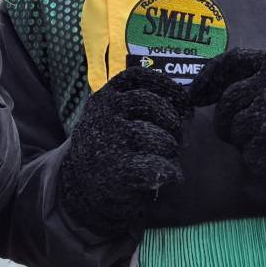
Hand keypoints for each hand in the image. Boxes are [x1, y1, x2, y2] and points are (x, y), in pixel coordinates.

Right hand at [57, 67, 190, 237]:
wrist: (77, 188)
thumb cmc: (108, 148)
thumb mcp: (115, 119)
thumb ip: (142, 107)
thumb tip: (188, 107)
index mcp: (105, 96)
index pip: (138, 77)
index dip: (167, 86)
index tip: (184, 104)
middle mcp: (104, 112)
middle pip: (151, 103)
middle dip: (172, 121)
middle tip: (177, 139)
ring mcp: (108, 140)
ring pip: (159, 137)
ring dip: (171, 149)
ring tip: (168, 159)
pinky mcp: (116, 170)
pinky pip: (158, 166)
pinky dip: (171, 172)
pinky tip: (172, 177)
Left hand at [189, 48, 265, 204]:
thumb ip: (246, 79)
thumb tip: (195, 91)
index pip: (234, 61)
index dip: (210, 77)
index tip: (196, 94)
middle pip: (228, 103)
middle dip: (230, 119)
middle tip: (253, 127)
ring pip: (235, 131)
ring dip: (244, 141)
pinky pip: (249, 157)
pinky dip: (257, 162)